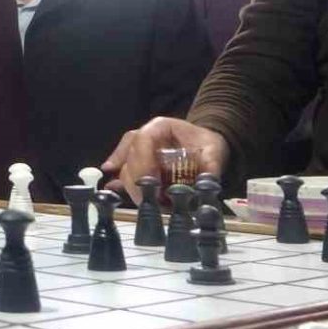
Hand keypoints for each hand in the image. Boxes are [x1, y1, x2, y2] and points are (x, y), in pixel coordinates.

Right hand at [101, 117, 227, 204]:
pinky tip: (113, 188)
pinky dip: (119, 180)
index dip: (143, 161)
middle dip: (137, 180)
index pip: (143, 140)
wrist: (205, 146)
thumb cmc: (207, 145)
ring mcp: (139, 149)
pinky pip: (123, 169)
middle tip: (148, 200)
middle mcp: (145, 136)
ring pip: (125, 165)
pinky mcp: (138, 162)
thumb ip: (210, 166)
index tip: (152, 183)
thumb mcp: (214, 151)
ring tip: (145, 202)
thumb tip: (206, 185)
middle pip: (130, 155)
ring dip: (132, 186)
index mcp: (160, 127)